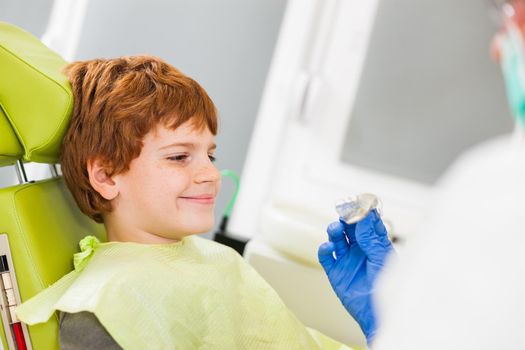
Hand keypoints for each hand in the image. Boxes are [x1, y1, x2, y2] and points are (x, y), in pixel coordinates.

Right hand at [318, 209, 392, 344]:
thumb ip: (371, 237)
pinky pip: (326, 257)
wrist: (379, 315)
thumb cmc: (388, 289)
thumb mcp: (382, 258)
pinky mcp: (336, 273)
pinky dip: (324, 249)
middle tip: (342, 210)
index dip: (362, 211)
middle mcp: (361, 250)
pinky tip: (328, 246)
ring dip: (334, 231)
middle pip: (349, 227)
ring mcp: (347, 260)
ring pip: (336, 239)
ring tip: (335, 229)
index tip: (357, 201)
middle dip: (345, 217)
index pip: (367, 222)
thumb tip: (364, 215)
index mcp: (376, 244)